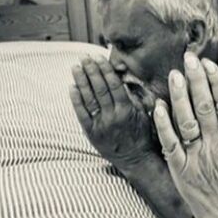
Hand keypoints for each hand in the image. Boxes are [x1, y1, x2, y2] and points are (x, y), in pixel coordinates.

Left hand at [70, 55, 154, 169]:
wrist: (136, 159)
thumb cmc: (143, 133)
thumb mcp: (145, 112)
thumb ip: (135, 94)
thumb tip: (124, 76)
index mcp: (127, 110)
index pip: (113, 84)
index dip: (105, 70)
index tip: (99, 57)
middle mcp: (112, 117)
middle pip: (99, 89)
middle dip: (91, 71)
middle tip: (84, 57)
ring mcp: (101, 125)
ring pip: (88, 99)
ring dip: (81, 81)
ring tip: (75, 67)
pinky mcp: (92, 133)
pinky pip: (81, 114)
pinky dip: (76, 100)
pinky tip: (72, 87)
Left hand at [153, 52, 217, 217]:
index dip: (217, 82)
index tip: (210, 64)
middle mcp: (215, 147)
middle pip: (204, 107)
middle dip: (196, 80)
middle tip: (189, 58)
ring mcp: (196, 159)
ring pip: (185, 122)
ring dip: (179, 96)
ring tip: (174, 75)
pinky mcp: (181, 171)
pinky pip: (169, 144)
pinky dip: (163, 125)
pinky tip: (158, 106)